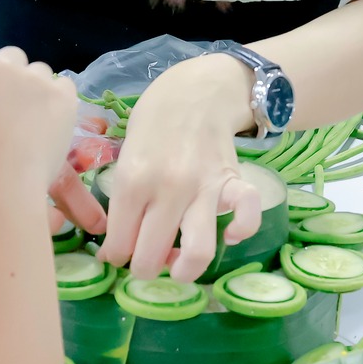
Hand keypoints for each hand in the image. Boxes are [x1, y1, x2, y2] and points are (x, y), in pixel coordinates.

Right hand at [0, 47, 79, 198]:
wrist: (4, 185)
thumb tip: (10, 93)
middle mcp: (0, 66)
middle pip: (14, 58)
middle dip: (17, 79)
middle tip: (16, 113)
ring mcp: (33, 77)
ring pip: (41, 72)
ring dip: (40, 90)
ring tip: (33, 125)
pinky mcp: (62, 92)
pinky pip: (64, 86)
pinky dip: (61, 101)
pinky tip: (51, 125)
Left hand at [96, 54, 258, 282]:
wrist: (195, 92)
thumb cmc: (152, 126)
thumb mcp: (124, 158)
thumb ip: (121, 201)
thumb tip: (116, 247)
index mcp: (132, 181)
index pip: (119, 243)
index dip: (115, 257)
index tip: (117, 255)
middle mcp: (167, 189)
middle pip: (151, 256)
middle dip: (143, 270)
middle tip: (144, 262)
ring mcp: (204, 187)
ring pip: (198, 251)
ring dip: (185, 271)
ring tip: (177, 268)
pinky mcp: (233, 182)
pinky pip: (247, 215)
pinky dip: (241, 231)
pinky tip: (229, 235)